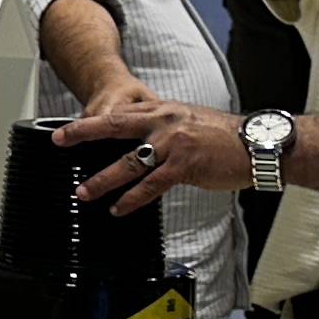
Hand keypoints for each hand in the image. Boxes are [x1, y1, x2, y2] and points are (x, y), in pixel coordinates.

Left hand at [56, 98, 242, 213]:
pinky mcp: (184, 166)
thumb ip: (164, 129)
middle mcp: (164, 122)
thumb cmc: (226, 137)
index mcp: (163, 110)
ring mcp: (173, 143)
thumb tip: (141, 143)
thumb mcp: (189, 122)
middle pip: (114, 126)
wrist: (257, 145)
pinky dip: (132, 198)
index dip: (93, 121)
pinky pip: (150, 185)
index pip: (120, 114)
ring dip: (102, 179)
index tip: (70, 128)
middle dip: (83, 133)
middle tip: (60, 141)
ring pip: (127, 161)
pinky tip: (118, 208)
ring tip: (83, 191)